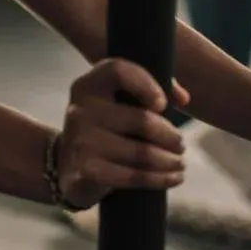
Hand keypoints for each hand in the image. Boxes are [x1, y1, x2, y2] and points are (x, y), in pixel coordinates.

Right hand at [55, 58, 189, 209]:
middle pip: (140, 119)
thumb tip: (182, 98)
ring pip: (141, 152)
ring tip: (179, 162)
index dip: (145, 83)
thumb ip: (149, 89)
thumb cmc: (105, 127)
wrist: (68, 164)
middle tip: (180, 144)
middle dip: (170, 136)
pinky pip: (133, 176)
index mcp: (89, 85)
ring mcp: (81, 141)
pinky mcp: (86, 170)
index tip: (163, 104)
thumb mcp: (118, 101)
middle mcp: (80, 109)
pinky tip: (173, 177)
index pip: (118, 71)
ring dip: (169, 160)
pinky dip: (159, 179)